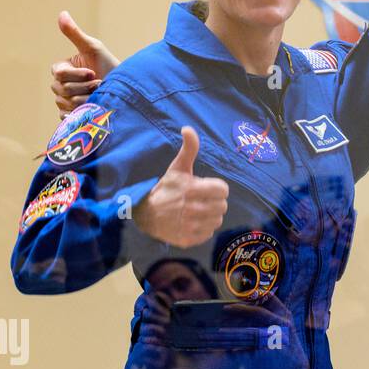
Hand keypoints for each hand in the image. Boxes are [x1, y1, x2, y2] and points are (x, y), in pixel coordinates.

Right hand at [51, 11, 119, 117]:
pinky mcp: (71, 115)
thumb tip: (62, 13)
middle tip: (100, 83)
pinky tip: (91, 108)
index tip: (92, 72)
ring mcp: (64, 101)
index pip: (58, 74)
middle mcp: (60, 85)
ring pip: (65, 103)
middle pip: (60, 89)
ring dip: (86, 99)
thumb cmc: (109, 65)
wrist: (125, 89)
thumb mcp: (93, 48)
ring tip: (100, 94)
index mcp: (62, 68)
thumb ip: (75, 33)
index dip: (75, 75)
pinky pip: (67, 116)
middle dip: (83, 87)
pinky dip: (81, 112)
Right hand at [134, 127, 229, 247]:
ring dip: (210, 215)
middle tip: (200, 200)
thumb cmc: (166, 189)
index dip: (216, 188)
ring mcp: (190, 226)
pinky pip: (209, 233)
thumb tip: (188, 128)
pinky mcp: (188, 239)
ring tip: (196, 211)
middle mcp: (192, 209)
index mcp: (192, 189)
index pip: (223, 190)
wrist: (145, 215)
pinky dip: (203, 229)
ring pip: (217, 220)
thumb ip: (188, 149)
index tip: (206, 188)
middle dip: (214, 202)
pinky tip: (192, 222)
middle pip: (222, 206)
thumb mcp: (177, 168)